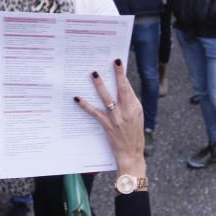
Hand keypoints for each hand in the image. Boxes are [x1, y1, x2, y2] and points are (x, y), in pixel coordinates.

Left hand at [74, 60, 145, 177]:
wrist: (131, 153)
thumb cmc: (134, 134)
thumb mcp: (137, 116)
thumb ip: (130, 103)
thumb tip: (122, 88)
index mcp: (135, 108)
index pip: (128, 88)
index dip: (123, 75)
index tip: (118, 63)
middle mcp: (126, 111)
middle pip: (121, 89)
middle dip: (117, 75)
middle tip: (113, 63)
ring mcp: (116, 118)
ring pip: (107, 98)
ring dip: (100, 85)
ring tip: (94, 74)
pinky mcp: (106, 125)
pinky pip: (94, 113)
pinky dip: (85, 105)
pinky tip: (78, 98)